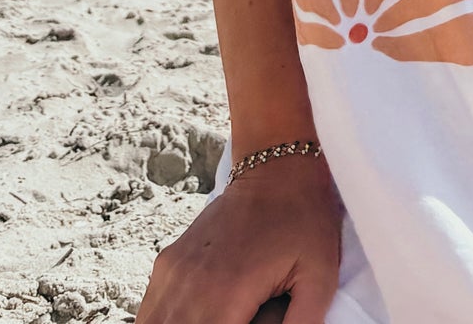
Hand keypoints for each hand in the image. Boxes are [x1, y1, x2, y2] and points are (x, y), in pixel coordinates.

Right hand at [137, 155, 341, 323]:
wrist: (276, 165)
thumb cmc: (304, 220)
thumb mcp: (320, 277)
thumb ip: (302, 323)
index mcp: (226, 292)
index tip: (247, 323)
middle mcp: (190, 284)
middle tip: (235, 318)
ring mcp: (173, 271)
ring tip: (216, 317)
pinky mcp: (167, 263)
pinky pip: (151, 311)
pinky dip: (165, 322)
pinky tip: (192, 319)